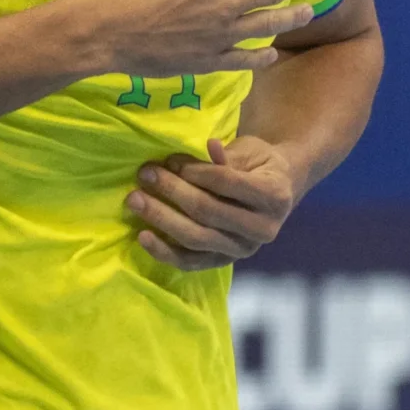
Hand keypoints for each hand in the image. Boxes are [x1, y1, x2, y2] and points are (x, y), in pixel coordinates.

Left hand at [127, 136, 300, 272]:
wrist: (275, 192)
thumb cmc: (258, 165)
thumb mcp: (250, 151)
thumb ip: (227, 155)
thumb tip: (208, 146)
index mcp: (275, 196)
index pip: (227, 183)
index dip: (195, 171)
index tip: (169, 160)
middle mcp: (262, 229)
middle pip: (208, 212)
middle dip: (172, 191)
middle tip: (145, 174)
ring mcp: (242, 250)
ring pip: (196, 238)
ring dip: (162, 219)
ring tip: (135, 200)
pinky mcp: (223, 262)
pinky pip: (191, 262)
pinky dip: (164, 252)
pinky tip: (142, 236)